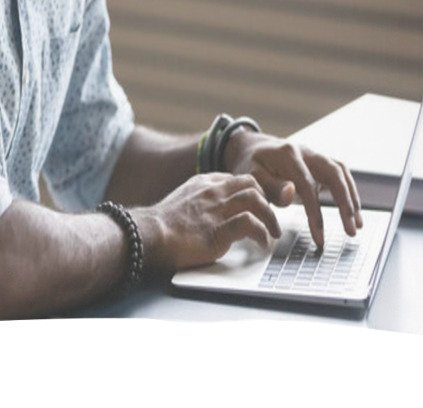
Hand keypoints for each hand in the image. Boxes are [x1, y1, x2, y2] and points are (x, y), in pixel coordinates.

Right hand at [131, 173, 281, 270]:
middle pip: (252, 184)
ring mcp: (217, 209)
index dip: (253, 191)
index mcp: (204, 183)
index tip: (258, 205)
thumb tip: (209, 211)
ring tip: (273, 233)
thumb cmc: (162, 224)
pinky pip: (250, 225)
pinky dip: (261, 234)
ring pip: (256, 200)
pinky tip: (262, 244)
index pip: (237, 179)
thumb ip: (199, 200)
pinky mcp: (219, 230)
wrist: (148, 234)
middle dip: (267, 200)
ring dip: (270, 218)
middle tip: (271, 218)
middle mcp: (213, 192)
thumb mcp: (182, 200)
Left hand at [223, 130, 362, 246]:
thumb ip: (270, 186)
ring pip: (341, 172)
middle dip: (345, 203)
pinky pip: (340, 175)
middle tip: (351, 231)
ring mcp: (315, 156)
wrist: (251, 148)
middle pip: (333, 173)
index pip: (307, 185)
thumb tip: (291, 195)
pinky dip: (349, 192)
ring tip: (357, 224)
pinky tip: (353, 212)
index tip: (319, 238)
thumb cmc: (251, 165)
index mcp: (288, 154)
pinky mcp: (320, 163)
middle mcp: (306, 152)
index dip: (315, 213)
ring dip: (352, 198)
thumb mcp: (251, 176)